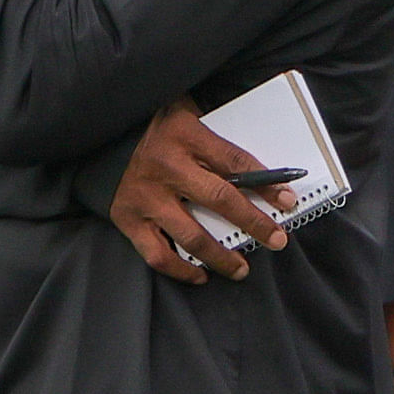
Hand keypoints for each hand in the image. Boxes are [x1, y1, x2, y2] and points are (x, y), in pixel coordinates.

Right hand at [105, 99, 294, 280]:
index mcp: (184, 135)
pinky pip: (157, 253)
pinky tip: (200, 274)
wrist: (105, 135)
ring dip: (221, 256)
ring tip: (240, 268)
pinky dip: (180, 269)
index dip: (266, 184)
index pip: (235, 162)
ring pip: (191, 235)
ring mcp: (144, 196)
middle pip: (220, 200)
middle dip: (253, 223)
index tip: (288, 201)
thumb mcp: (191, 119)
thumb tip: (265, 178)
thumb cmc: (157, 129)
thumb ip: (220, 146)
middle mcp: (165, 167)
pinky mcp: (127, 218)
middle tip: (276, 241)